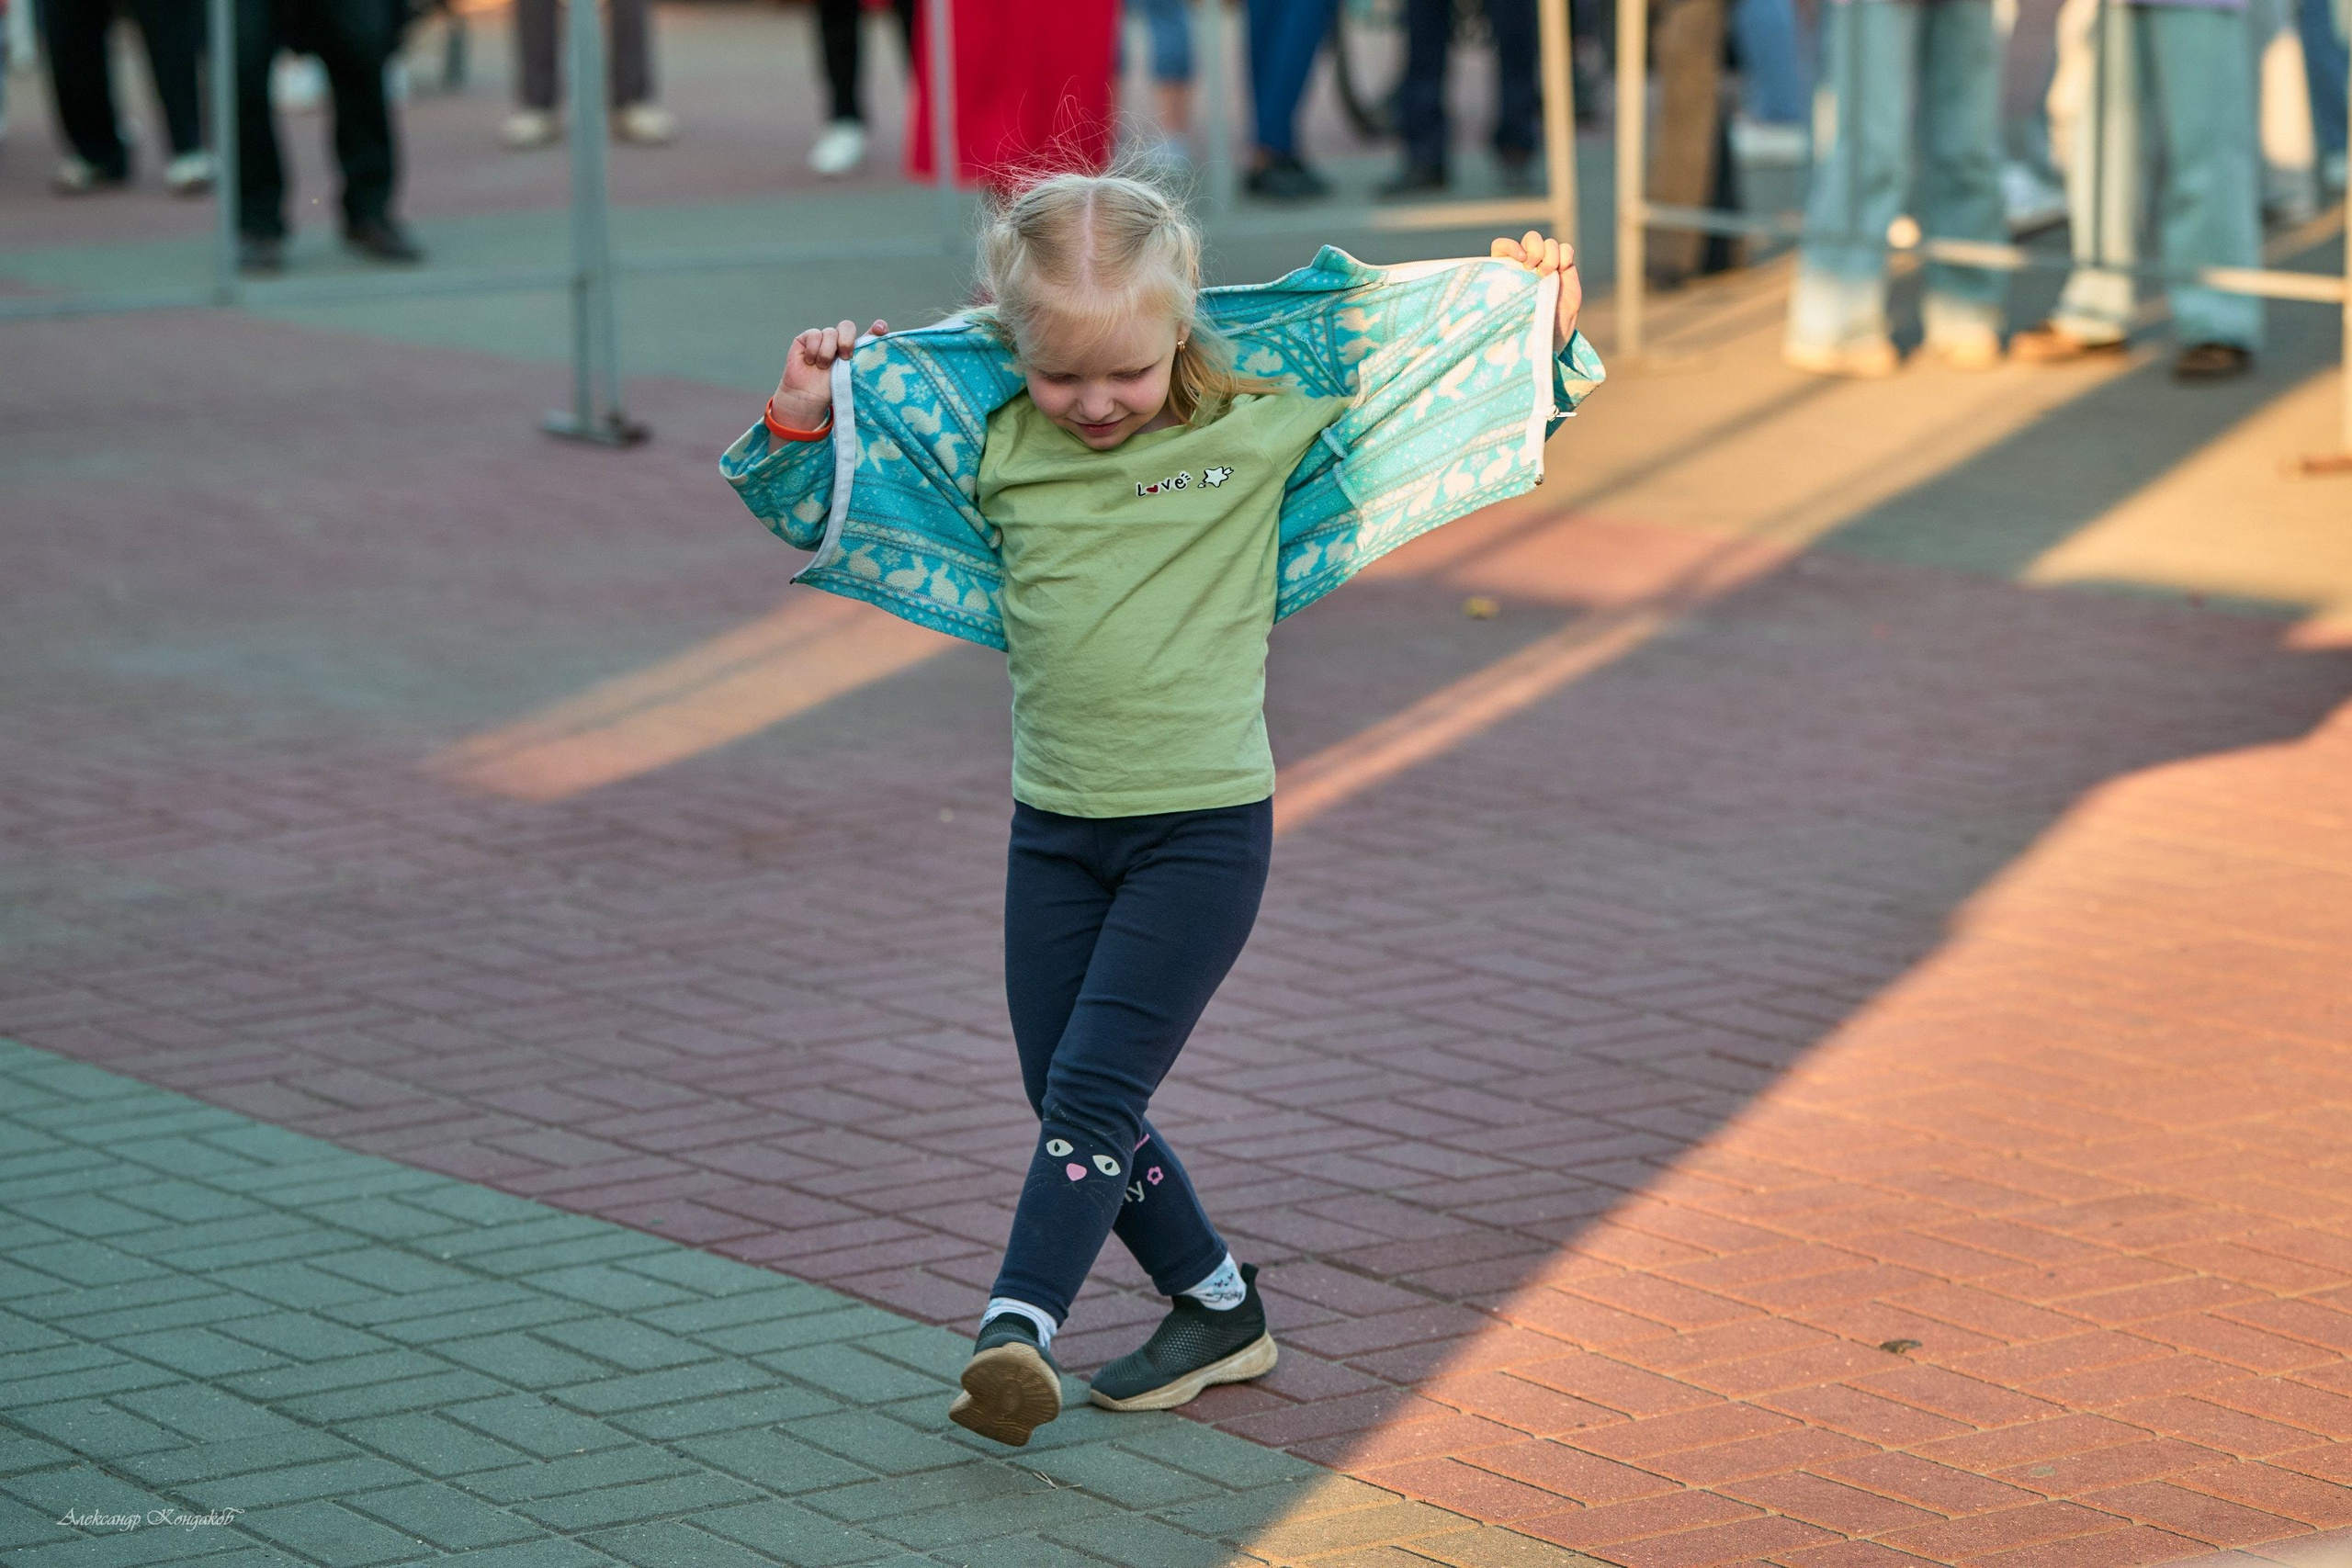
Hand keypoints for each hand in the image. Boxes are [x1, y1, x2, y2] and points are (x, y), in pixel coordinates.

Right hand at [770, 317, 885, 431]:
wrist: (808, 398)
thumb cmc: (833, 390)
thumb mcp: (854, 377)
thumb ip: (866, 361)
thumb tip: (883, 349)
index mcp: (855, 349)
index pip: (869, 331)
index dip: (877, 327)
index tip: (881, 330)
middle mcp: (839, 340)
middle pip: (847, 326)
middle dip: (847, 341)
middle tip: (845, 358)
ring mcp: (823, 338)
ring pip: (830, 332)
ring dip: (827, 353)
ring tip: (822, 367)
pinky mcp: (806, 338)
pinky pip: (814, 334)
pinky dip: (813, 350)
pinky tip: (811, 362)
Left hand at [1491, 231, 1580, 350]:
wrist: (1554, 332)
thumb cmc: (1527, 323)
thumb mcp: (1510, 308)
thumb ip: (1507, 291)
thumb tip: (1504, 282)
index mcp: (1508, 269)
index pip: (1502, 246)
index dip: (1511, 247)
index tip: (1519, 260)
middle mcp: (1528, 263)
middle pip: (1531, 238)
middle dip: (1534, 250)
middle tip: (1532, 269)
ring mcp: (1547, 263)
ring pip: (1549, 243)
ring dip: (1549, 255)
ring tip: (1547, 275)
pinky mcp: (1564, 266)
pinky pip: (1565, 248)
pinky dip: (1565, 255)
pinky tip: (1562, 270)